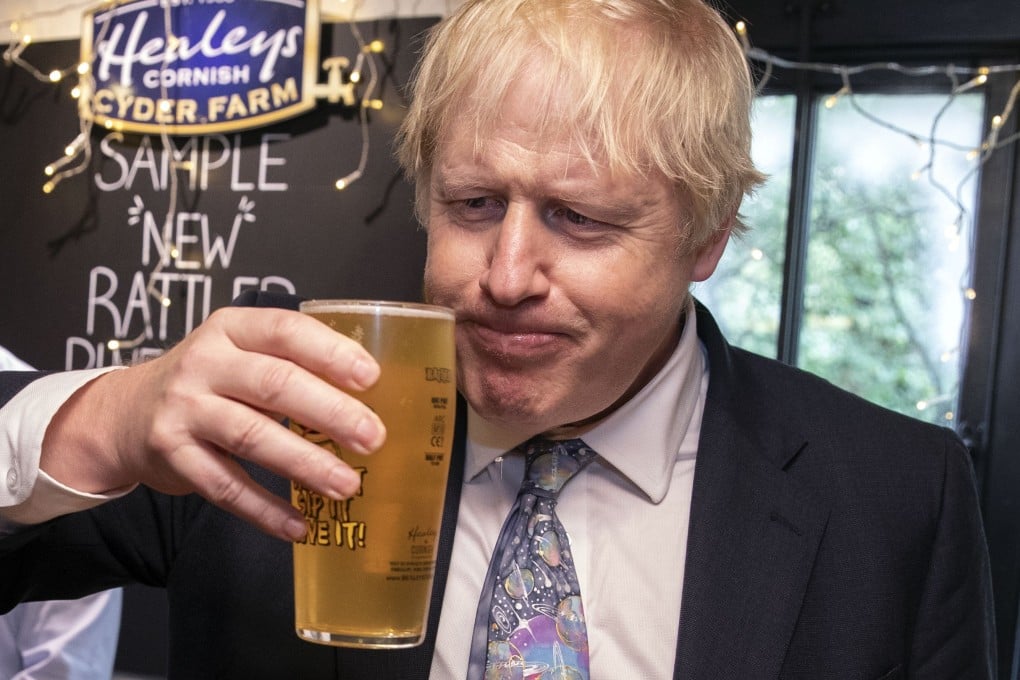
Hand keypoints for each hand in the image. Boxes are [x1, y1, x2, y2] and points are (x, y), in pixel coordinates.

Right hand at [41, 307, 385, 540]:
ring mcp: (185, 409)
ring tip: (347, 486)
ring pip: (252, 437)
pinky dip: (265, 510)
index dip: (331, 353)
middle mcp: (205, 363)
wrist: (125, 413)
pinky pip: (225, 487)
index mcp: (232, 328)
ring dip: (305, 464)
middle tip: (373, 438)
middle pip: (275, 384)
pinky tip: (299, 525)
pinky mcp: (173, 455)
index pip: (286, 331)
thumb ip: (292, 364)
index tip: (371, 378)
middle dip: (331, 412)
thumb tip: (371, 398)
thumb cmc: (210, 381)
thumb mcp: (242, 353)